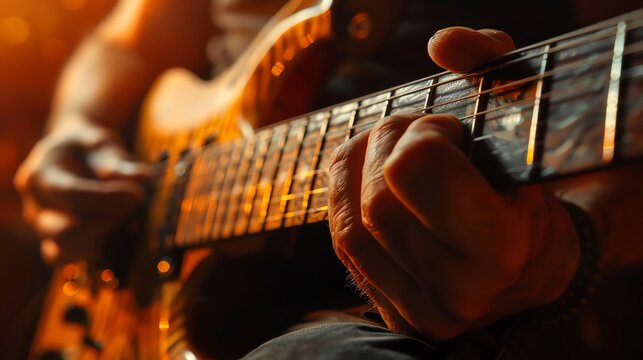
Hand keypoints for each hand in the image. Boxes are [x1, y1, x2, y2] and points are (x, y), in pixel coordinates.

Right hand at [14, 120, 150, 264]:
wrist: (73, 153)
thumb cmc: (89, 148)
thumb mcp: (104, 143)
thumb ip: (120, 161)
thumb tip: (142, 178)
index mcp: (40, 174)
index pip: (70, 194)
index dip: (106, 198)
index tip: (138, 194)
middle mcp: (34, 205)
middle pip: (64, 230)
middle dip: (105, 220)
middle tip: (133, 202)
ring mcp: (42, 228)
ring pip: (63, 250)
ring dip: (101, 237)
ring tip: (122, 214)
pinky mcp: (53, 243)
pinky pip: (66, 259)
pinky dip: (92, 251)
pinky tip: (114, 232)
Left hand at [328, 28, 579, 339]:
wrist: (535, 263)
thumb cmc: (526, 182)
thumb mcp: (522, 113)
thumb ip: (491, 61)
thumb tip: (443, 43)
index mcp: (500, 246)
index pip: (416, 170)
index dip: (421, 135)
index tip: (443, 130)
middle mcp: (461, 290)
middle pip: (377, 202)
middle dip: (383, 148)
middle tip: (409, 135)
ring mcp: (425, 310)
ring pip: (349, 226)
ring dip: (354, 172)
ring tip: (382, 152)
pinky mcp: (399, 315)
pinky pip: (346, 248)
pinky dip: (345, 204)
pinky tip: (366, 183)